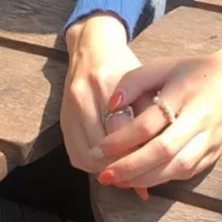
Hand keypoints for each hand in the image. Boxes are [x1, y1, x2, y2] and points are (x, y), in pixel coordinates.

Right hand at [62, 14, 139, 173]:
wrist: (91, 48)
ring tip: (125, 170)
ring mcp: (69, 109)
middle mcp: (83, 95)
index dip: (137, 152)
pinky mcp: (62, 120)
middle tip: (140, 173)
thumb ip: (150, 115)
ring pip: (86, 156)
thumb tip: (159, 156)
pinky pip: (75, 155)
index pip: (120, 131)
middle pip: (102, 148)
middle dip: (122, 165)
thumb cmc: (123, 65)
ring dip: (106, 169)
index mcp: (107, 82)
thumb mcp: (141, 82)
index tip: (152, 164)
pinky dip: (92, 165)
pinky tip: (108, 163)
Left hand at [92, 34, 221, 189]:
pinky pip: (187, 171)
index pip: (148, 124)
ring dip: (145, 179)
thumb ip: (133, 81)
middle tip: (104, 176)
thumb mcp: (163, 66)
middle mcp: (200, 118)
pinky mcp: (215, 152)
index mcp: (185, 92)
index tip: (98, 149)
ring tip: (118, 181)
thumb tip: (111, 106)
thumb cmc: (195, 71)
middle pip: (163, 151)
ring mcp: (210, 138)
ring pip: (176, 167)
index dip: (120, 139)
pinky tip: (142, 179)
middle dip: (130, 167)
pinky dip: (162, 178)